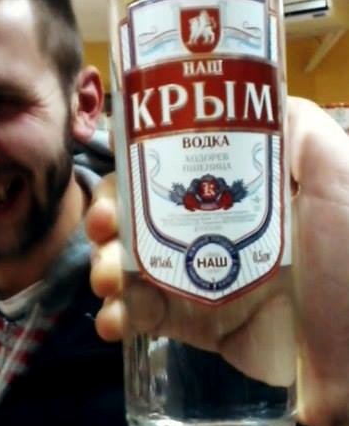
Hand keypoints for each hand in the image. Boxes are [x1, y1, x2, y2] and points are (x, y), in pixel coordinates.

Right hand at [85, 97, 348, 425]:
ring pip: (133, 266)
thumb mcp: (336, 177)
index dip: (137, 171)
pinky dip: (119, 318)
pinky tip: (113, 322)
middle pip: (142, 217)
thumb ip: (300, 131)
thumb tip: (246, 96)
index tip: (117, 176)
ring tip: (106, 282)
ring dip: (105, 267)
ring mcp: (201, 282)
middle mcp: (213, 233)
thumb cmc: (347, 259)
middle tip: (102, 228)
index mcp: (237, 198)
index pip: (172, 172)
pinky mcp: (197, 329)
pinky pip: (145, 318)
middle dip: (108, 218)